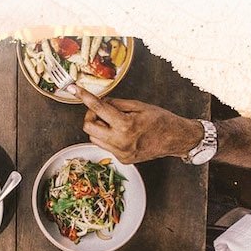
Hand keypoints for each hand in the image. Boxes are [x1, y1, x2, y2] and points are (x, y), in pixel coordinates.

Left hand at [74, 88, 204, 164]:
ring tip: (113, 122)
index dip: (85, 98)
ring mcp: (120, 153)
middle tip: (100, 111)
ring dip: (98, 128)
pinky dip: (107, 137)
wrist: (175, 139)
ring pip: (94, 138)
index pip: (98, 109)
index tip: (75, 90)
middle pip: (88, 127)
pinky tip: (120, 133)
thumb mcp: (140, 106)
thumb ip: (117, 104)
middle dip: (90, 116)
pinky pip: (105, 146)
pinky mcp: (122, 159)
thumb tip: (101, 102)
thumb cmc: (161, 120)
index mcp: (126, 125)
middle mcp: (120, 141)